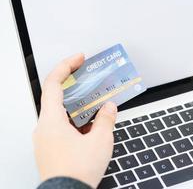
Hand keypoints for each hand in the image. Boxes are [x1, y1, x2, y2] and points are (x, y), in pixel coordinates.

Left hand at [33, 54, 116, 187]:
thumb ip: (106, 120)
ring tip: (96, 105)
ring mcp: (47, 138)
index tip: (79, 59)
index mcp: (52, 121)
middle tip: (91, 81)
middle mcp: (45, 127)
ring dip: (79, 106)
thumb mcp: (100, 141)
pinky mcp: (52, 148)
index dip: (66, 67)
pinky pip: (62, 127)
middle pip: (57, 97)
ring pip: (61, 113)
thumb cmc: (77, 171)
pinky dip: (76, 121)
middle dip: (76, 87)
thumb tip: (109, 108)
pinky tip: (91, 126)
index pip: (53, 84)